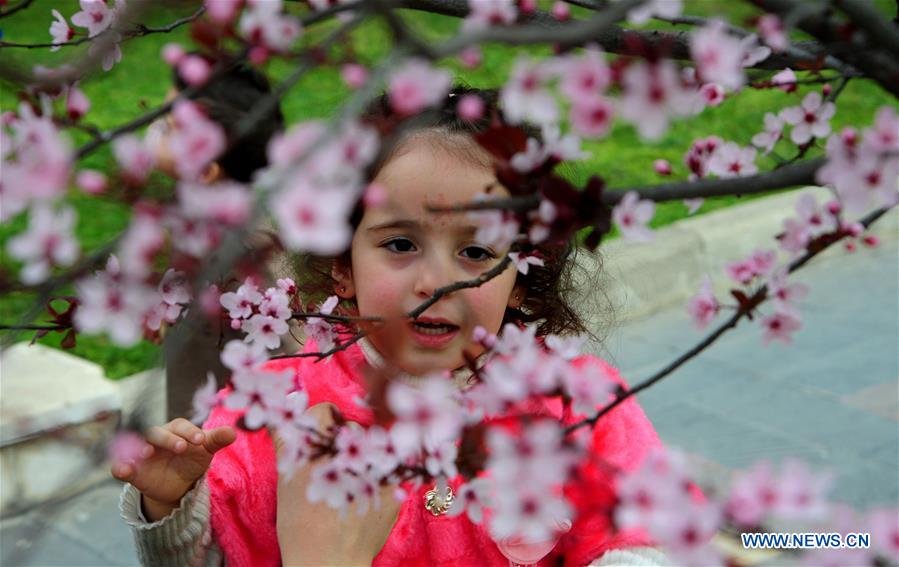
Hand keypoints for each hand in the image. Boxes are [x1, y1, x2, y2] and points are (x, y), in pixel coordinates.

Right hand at [111, 418, 235, 520]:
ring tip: (145, 453)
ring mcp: (142, 452)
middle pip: (157, 433)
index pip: (181, 426)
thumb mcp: (204, 451)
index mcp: (175, 429)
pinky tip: (122, 470)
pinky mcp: (132, 470)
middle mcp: (156, 437)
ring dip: (138, 447)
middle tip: (181, 448)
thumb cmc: (192, 459)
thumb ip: (216, 440)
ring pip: (136, 445)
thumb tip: (233, 432)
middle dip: (168, 439)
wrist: (177, 483)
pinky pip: (121, 466)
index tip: (201, 440)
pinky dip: (120, 467)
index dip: (190, 431)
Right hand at [276, 404, 402, 564]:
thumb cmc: (300, 526)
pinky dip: (384, 472)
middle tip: (339, 467)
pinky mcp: (395, 481)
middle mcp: (346, 449)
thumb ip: (288, 440)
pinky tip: (371, 491)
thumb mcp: (285, 480)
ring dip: (367, 456)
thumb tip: (289, 408)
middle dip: (346, 443)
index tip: (323, 436)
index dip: (322, 423)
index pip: (324, 411)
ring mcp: (374, 463)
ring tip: (356, 482)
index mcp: (316, 446)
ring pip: (374, 443)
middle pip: (351, 428)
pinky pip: (392, 463)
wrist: (328, 562)